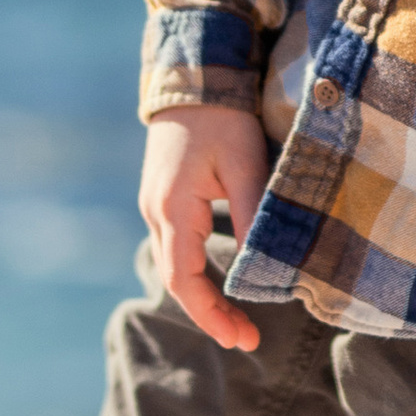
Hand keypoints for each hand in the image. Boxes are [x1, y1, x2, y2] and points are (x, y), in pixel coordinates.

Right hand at [139, 106, 271, 352]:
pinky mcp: (163, 196)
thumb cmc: (223, 119)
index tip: (242, 339)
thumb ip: (251, 218)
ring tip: (239, 317)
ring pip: (175, 264)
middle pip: (177, 279)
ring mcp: (155, 204)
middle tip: (247, 337)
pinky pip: (177, 245)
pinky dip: (198, 270)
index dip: (211, 315)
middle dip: (210, 313)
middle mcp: (156, 211)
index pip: (185, 280)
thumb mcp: (246, 167)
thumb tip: (260, 271)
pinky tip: (223, 277)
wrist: (194, 76)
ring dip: (203, 294)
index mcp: (173, 208)